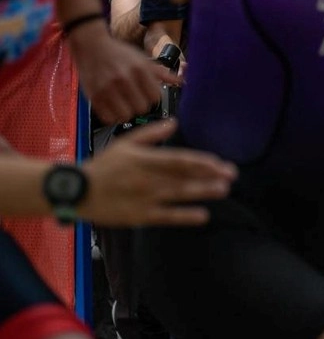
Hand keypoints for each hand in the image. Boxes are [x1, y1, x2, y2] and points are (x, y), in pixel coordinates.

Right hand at [68, 23, 180, 123]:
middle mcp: (124, 79)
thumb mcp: (143, 59)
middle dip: (141, 105)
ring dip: (127, 112)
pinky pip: (109, 118)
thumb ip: (162, 73)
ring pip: (126, 116)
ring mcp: (107, 89)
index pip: (156, 97)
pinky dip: (113, 116)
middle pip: (142, 108)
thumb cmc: (120, 53)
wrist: (91, 46)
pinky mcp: (93, 97)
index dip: (153, 97)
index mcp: (139, 69)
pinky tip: (114, 107)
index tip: (147, 93)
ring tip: (124, 103)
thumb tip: (181, 81)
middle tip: (135, 98)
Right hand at [80, 119, 236, 225]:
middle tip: (231, 175)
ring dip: (202, 192)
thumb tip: (175, 122)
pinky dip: (184, 216)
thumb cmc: (103, 166)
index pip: (179, 160)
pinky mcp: (139, 216)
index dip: (201, 162)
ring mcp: (144, 198)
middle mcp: (147, 178)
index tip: (219, 162)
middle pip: (183, 176)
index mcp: (145, 159)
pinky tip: (202, 215)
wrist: (77, 191)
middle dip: (209, 175)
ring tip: (223, 190)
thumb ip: (151, 133)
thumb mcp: (125, 143)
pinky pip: (166, 216)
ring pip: (178, 195)